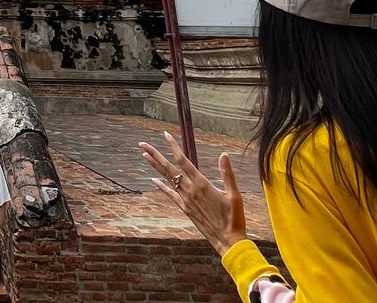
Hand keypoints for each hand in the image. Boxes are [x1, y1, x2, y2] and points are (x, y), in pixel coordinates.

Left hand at [139, 131, 247, 255]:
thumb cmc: (234, 218)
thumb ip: (227, 174)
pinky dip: (162, 187)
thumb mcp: (234, 195)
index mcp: (202, 184)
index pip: (184, 161)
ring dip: (155, 167)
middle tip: (142, 143)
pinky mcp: (185, 209)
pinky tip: (153, 180)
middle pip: (169, 168)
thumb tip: (224, 155)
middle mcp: (190, 190)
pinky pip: (170, 195)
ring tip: (144, 155)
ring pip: (167, 179)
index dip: (173, 147)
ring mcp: (185, 200)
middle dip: (155, 154)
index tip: (165, 135)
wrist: (227, 241)